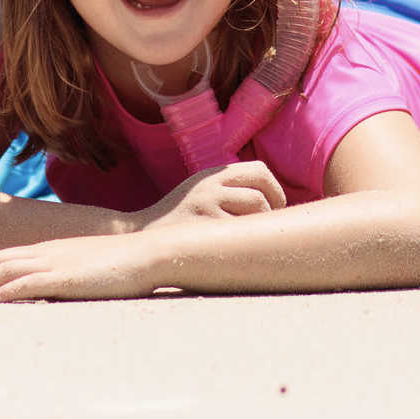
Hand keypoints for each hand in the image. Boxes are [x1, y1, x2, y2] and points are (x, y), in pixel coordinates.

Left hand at [0, 233, 164, 301]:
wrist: (149, 253)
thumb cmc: (120, 264)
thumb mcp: (81, 267)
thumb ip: (58, 275)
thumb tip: (40, 290)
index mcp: (47, 250)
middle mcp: (46, 253)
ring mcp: (57, 263)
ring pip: (6, 270)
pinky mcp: (70, 277)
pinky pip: (33, 283)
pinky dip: (9, 289)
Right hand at [135, 161, 285, 229]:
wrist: (144, 234)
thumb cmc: (181, 217)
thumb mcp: (201, 190)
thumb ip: (230, 187)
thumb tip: (274, 199)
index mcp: (213, 175)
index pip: (259, 170)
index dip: (275, 189)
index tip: (275, 206)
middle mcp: (211, 186)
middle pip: (260, 190)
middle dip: (274, 206)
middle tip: (270, 225)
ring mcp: (207, 205)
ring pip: (255, 208)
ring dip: (261, 225)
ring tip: (252, 236)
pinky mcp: (205, 226)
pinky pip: (240, 230)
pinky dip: (246, 239)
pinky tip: (239, 248)